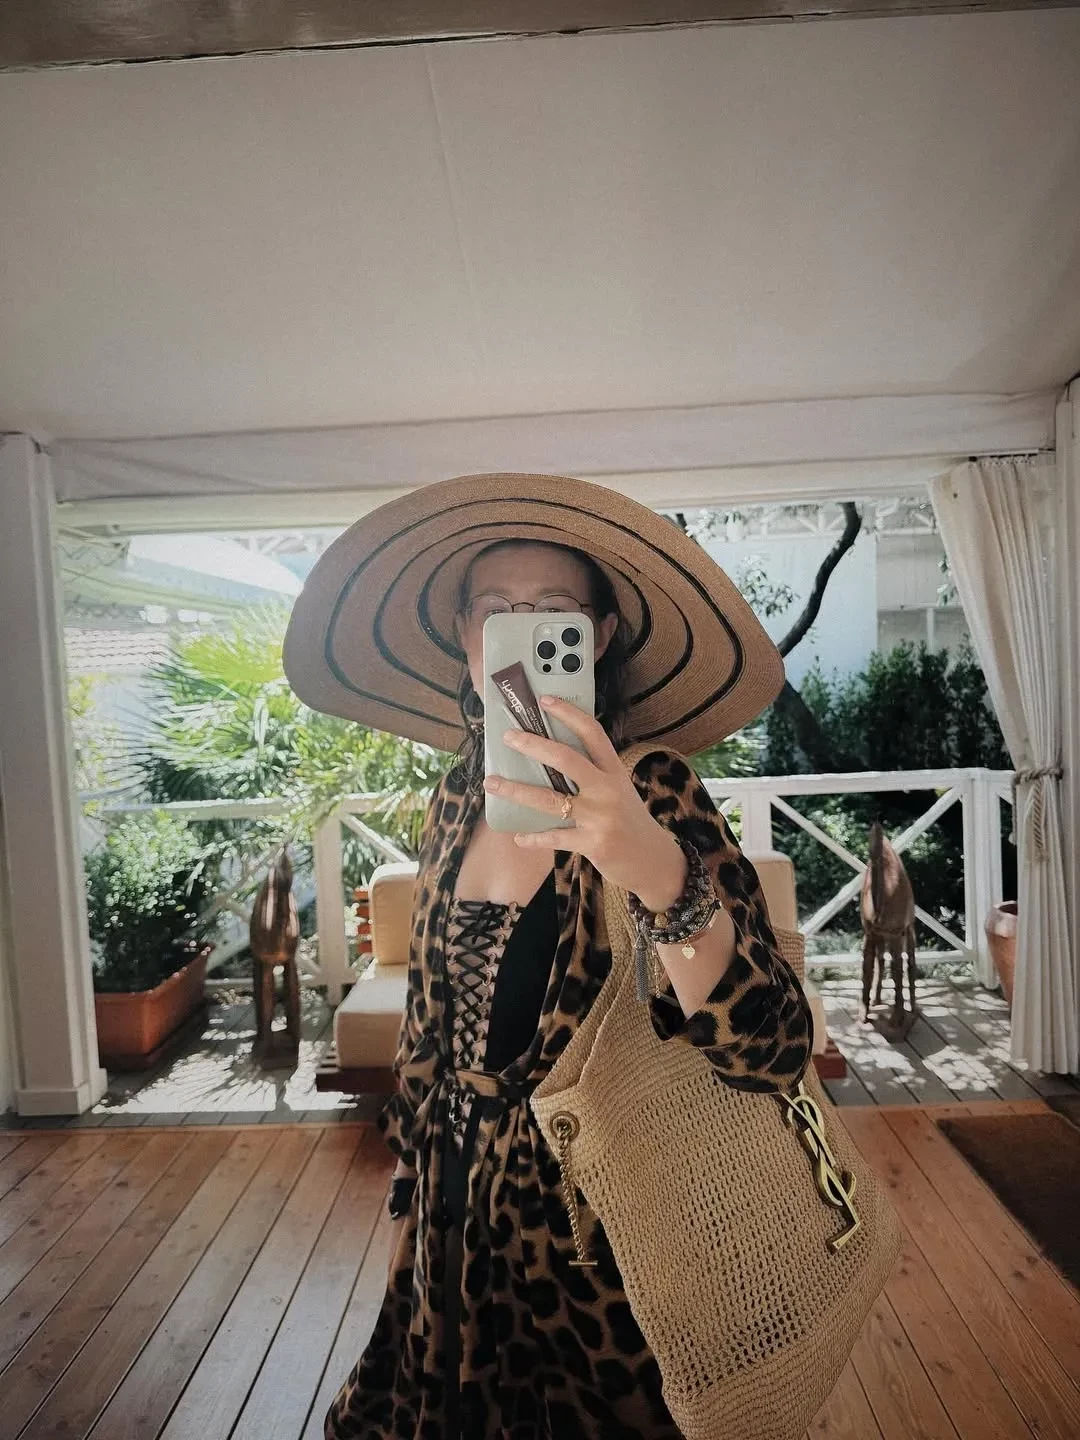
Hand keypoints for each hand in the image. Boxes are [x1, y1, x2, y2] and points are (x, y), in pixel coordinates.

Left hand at [484, 696, 687, 912]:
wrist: (653, 861)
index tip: (545, 700)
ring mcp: (600, 817)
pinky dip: (533, 838)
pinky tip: (518, 836)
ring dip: (516, 790)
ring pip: (549, 800)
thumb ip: (592, 776)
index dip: (569, 714)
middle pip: (566, 760)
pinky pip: (554, 837)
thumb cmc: (629, 822)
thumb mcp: (618, 791)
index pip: (592, 734)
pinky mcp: (593, 843)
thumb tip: (548, 761)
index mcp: (614, 771)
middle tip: (509, 737)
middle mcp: (608, 789)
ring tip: (491, 783)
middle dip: (533, 745)